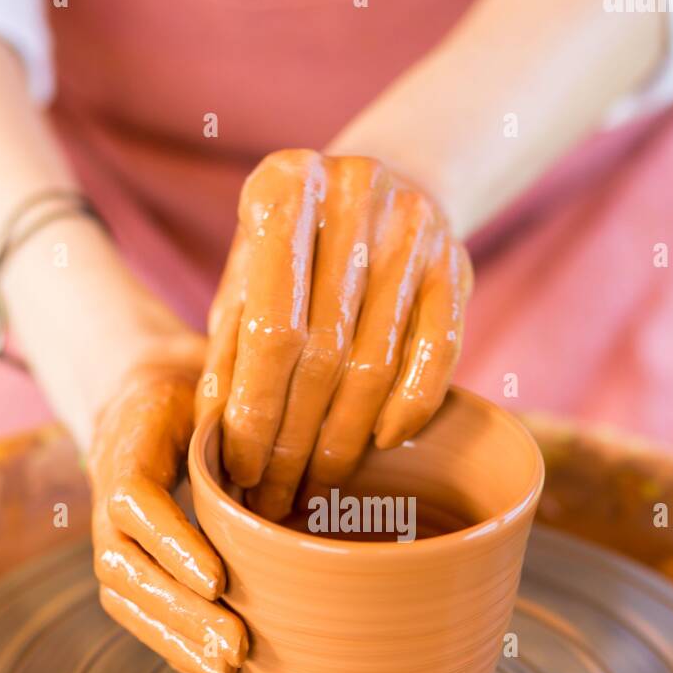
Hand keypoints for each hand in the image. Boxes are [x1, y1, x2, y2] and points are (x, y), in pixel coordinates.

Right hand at [88, 334, 246, 672]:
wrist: (149, 393)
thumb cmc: (197, 382)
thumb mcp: (213, 372)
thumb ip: (236, 399)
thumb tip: (293, 423)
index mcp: (127, 439)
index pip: (134, 499)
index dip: (171, 541)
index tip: (218, 578)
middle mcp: (105, 490)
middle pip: (126, 563)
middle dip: (181, 611)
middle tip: (237, 645)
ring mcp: (108, 530)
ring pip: (125, 595)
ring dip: (176, 637)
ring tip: (228, 668)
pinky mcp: (125, 558)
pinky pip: (134, 608)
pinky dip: (171, 643)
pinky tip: (214, 670)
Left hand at [196, 149, 471, 520]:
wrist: (392, 177)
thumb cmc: (297, 244)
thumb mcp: (248, 270)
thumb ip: (229, 340)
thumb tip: (213, 434)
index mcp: (284, 188)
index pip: (270, 328)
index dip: (255, 410)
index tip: (240, 468)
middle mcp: (354, 196)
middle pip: (323, 353)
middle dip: (295, 439)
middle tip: (275, 495)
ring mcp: (414, 229)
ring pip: (377, 363)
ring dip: (344, 439)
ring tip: (316, 484)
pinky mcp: (459, 263)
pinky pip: (439, 354)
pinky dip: (409, 407)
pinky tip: (380, 443)